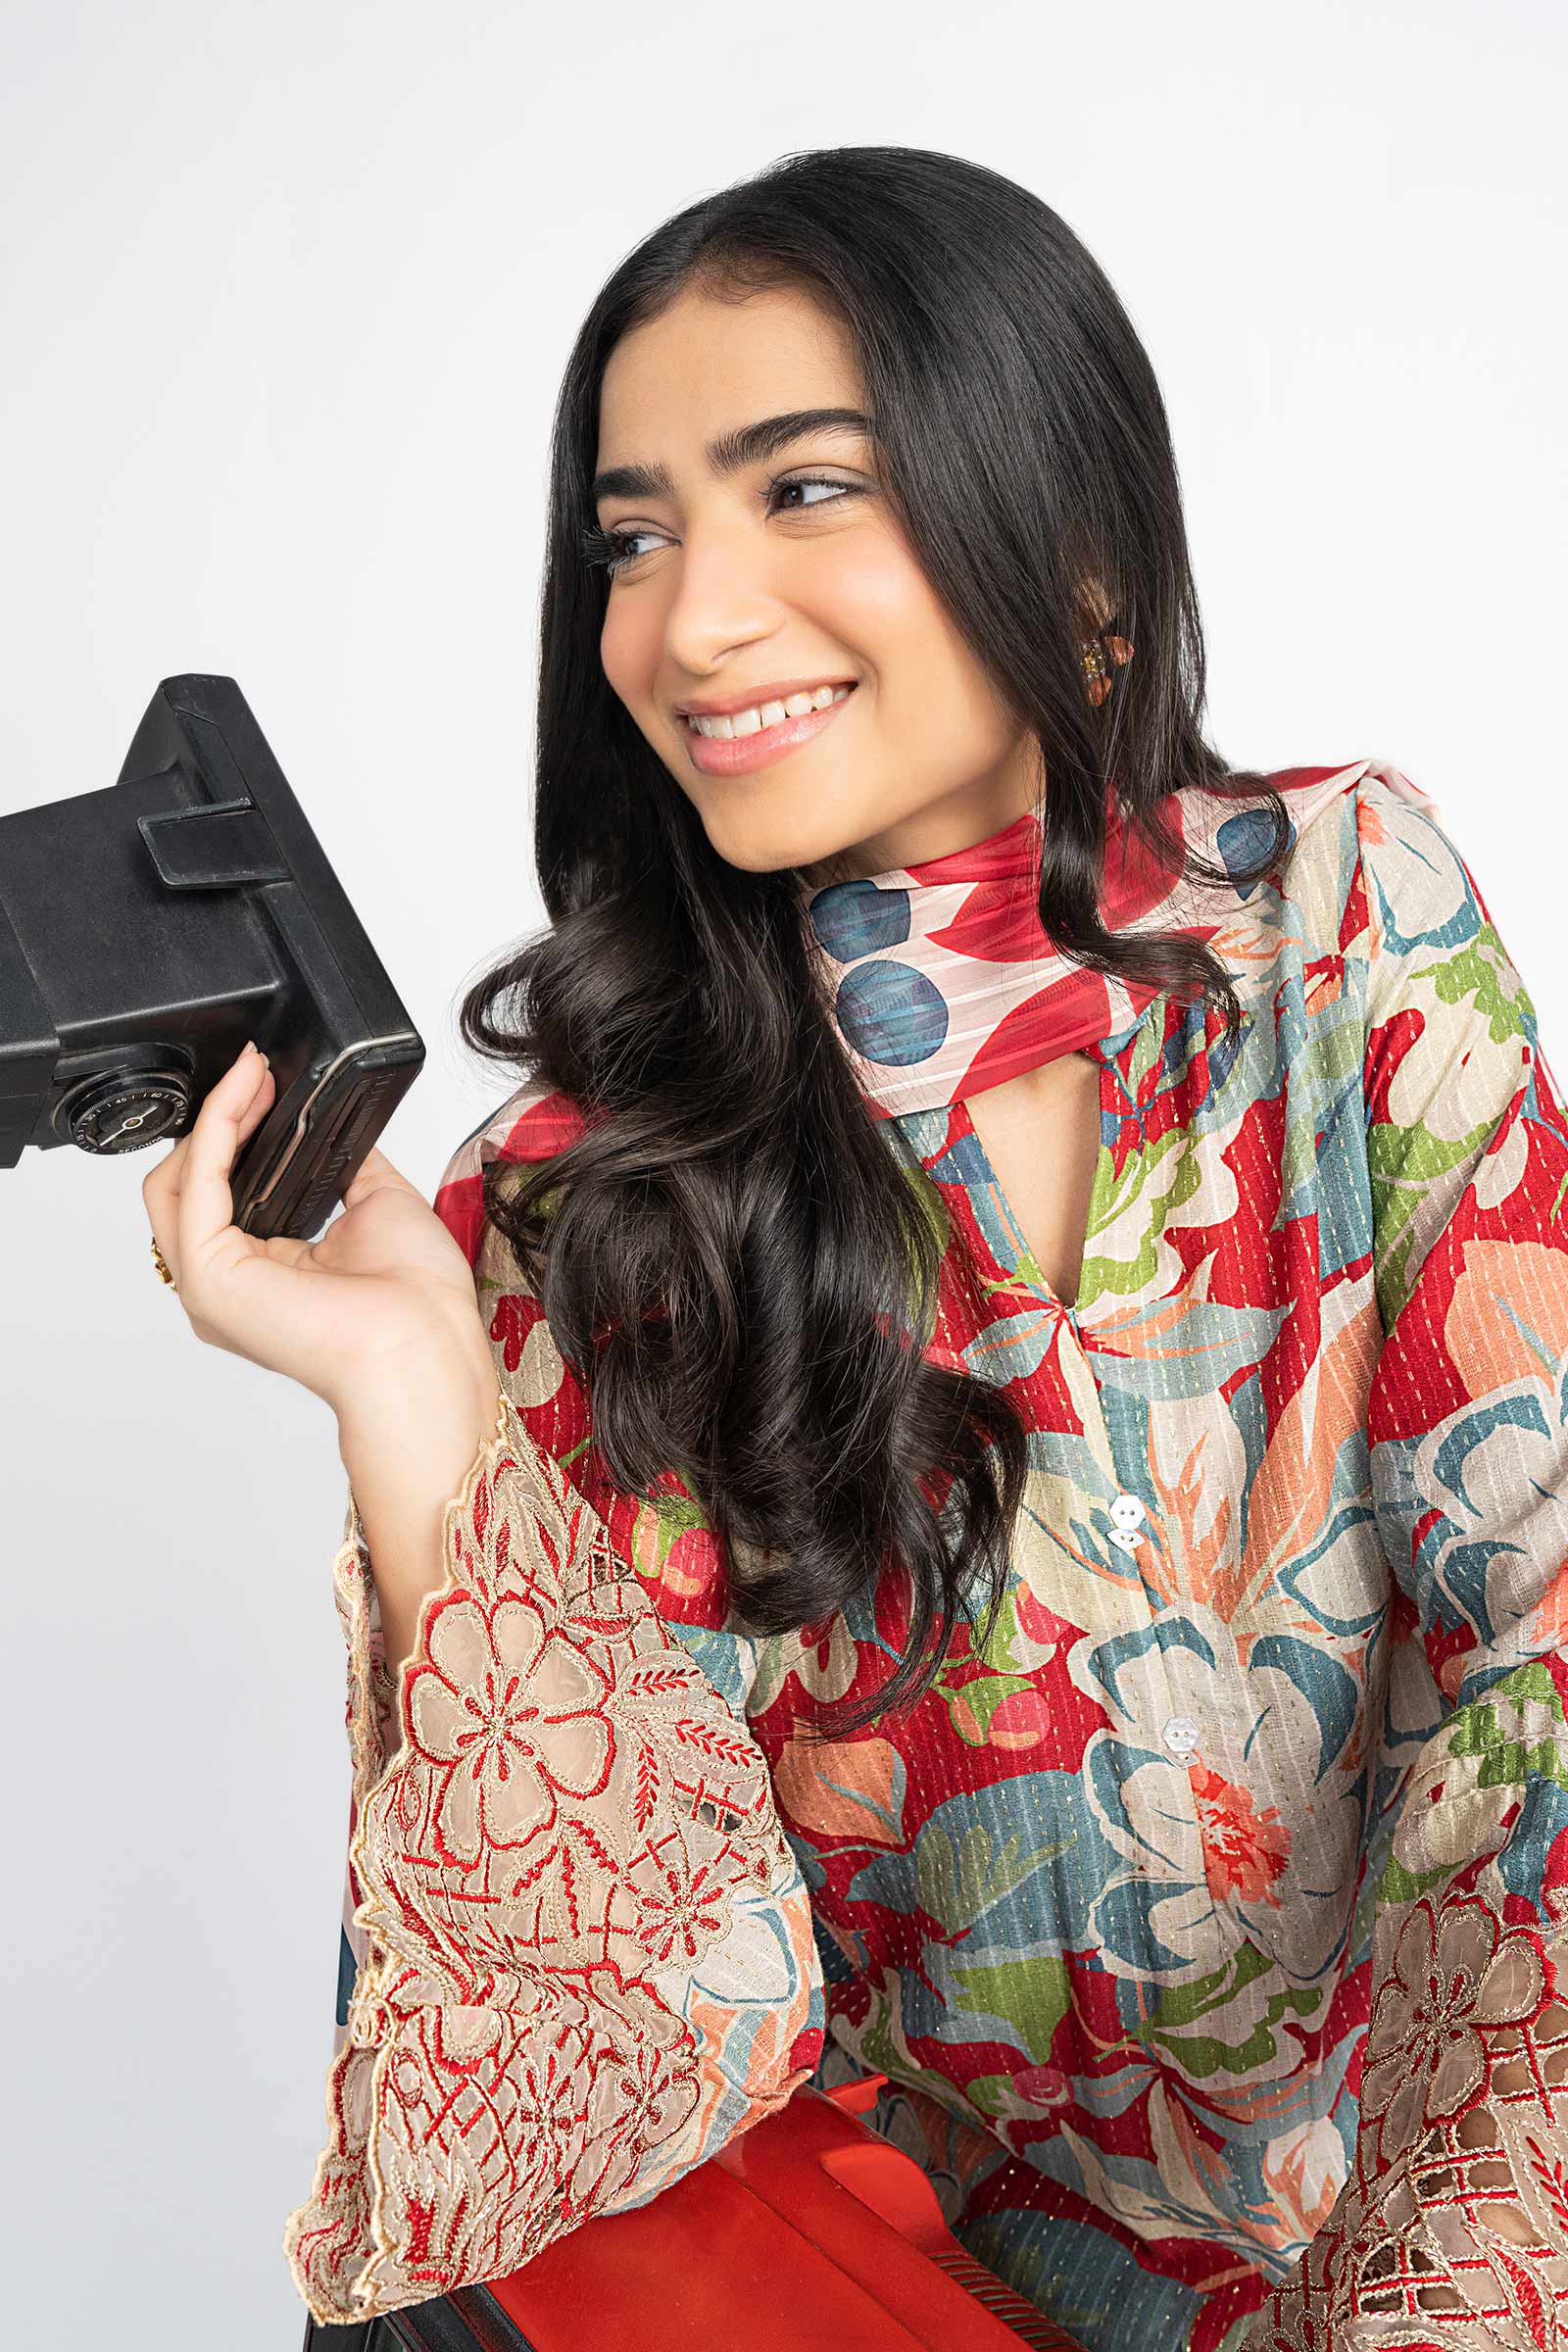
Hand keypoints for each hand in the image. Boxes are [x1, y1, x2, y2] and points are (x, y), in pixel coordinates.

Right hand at [141, 1041, 491, 1419]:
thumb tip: (328, 1125)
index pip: (220, 1193)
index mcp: (262, 1272)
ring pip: (176, 1181)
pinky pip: (195, 1183)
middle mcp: (226, 1283)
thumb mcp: (378, 1206)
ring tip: (250, 1073)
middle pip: (185, 1184)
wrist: (424, 1345)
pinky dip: (217, 1127)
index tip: (263, 1083)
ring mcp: (209, 1284)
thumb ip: (343, 1164)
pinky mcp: (208, 1274)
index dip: (237, 1134)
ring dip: (215, 1115)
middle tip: (255, 1071)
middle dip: (222, 1118)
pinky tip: (242, 1094)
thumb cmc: (417, 1303)